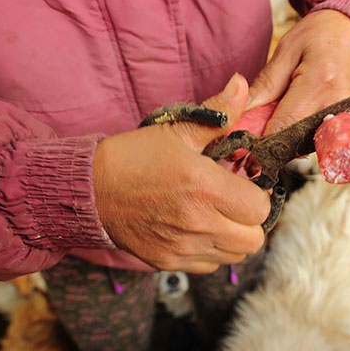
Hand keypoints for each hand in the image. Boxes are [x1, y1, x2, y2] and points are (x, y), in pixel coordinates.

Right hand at [93, 74, 270, 272]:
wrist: (88, 190)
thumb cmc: (133, 157)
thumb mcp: (176, 131)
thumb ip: (217, 113)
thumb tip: (242, 84)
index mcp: (205, 187)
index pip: (260, 208)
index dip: (257, 195)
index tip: (243, 184)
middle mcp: (199, 222)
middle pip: (254, 240)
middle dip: (250, 220)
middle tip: (234, 202)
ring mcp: (184, 247)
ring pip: (235, 255)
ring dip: (233, 237)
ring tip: (217, 216)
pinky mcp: (169, 262)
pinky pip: (210, 265)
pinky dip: (211, 251)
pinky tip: (197, 229)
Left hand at [248, 9, 349, 134]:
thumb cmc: (320, 36)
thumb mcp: (286, 50)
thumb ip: (266, 83)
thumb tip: (242, 111)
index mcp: (319, 83)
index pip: (284, 126)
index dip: (260, 138)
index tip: (243, 141)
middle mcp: (337, 105)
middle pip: (295, 141)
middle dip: (272, 140)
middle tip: (258, 128)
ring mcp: (347, 117)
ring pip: (307, 145)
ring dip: (287, 139)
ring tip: (280, 117)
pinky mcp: (349, 124)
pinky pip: (319, 140)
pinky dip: (302, 136)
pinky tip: (296, 119)